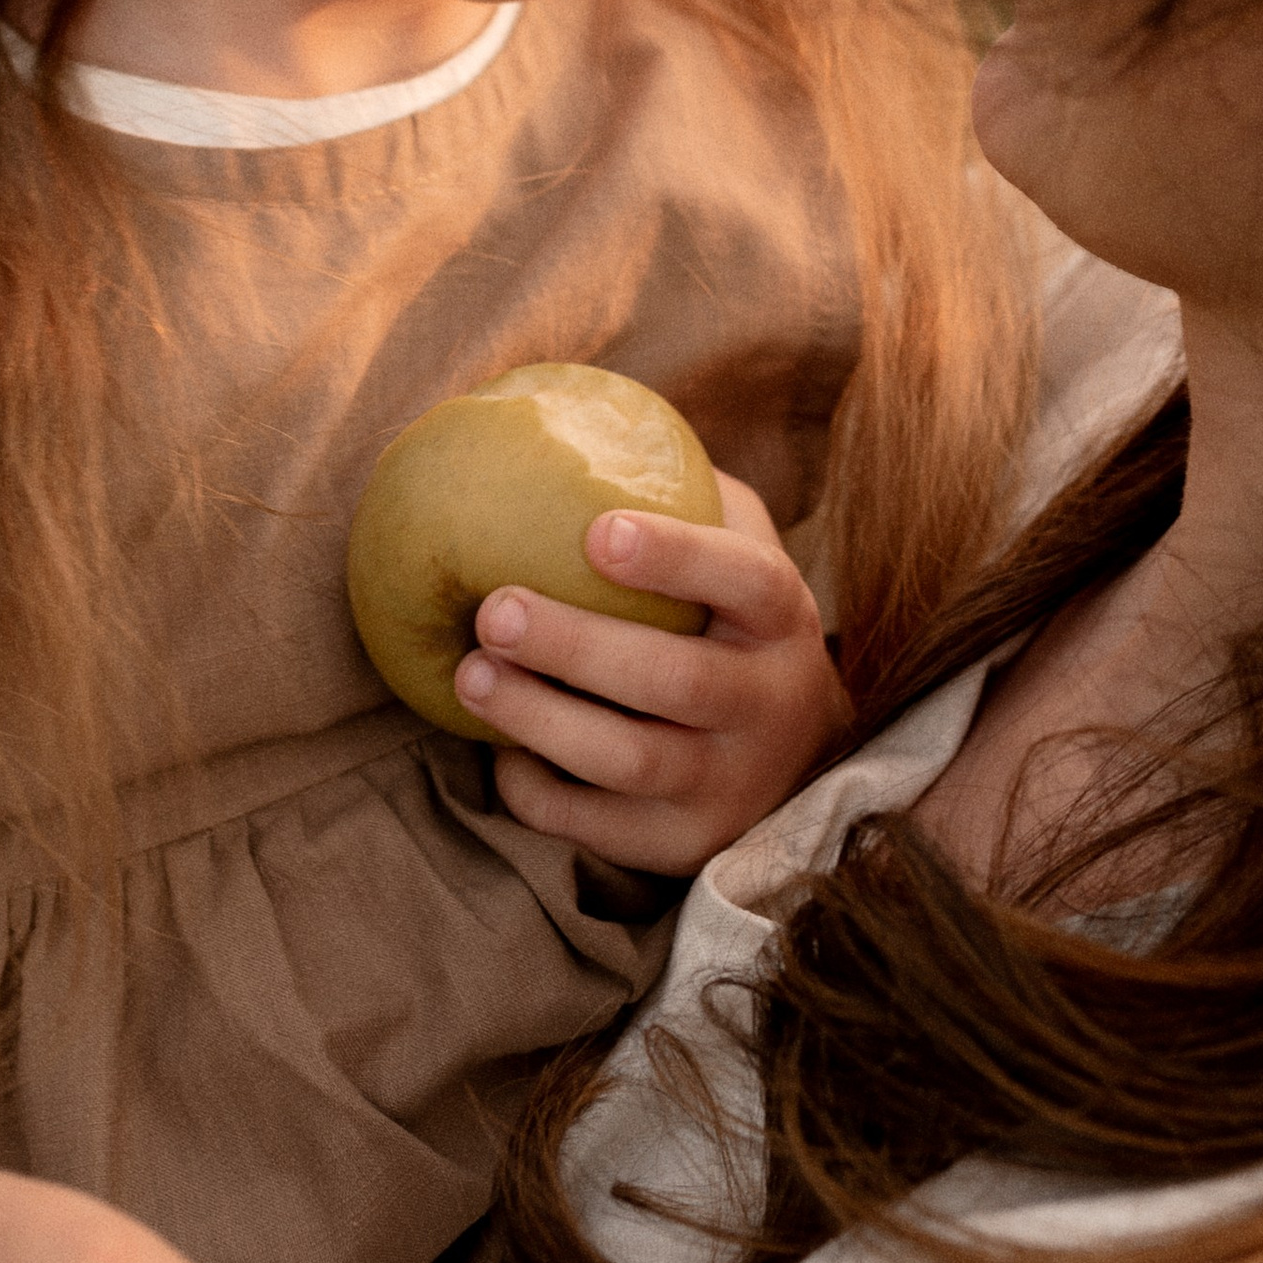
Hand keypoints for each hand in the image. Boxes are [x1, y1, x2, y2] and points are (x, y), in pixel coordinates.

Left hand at [458, 472, 850, 872]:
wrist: (793, 756)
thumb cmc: (731, 624)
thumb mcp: (736, 550)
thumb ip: (684, 491)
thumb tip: (579, 417)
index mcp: (781, 618)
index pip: (745, 580)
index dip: (675, 557)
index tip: (595, 530)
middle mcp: (771, 704)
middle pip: (675, 680)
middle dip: (575, 646)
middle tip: (493, 610)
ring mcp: (732, 783)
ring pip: (633, 760)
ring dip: (540, 718)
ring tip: (469, 677)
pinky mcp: (688, 844)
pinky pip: (601, 825)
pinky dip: (539, 789)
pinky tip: (499, 749)